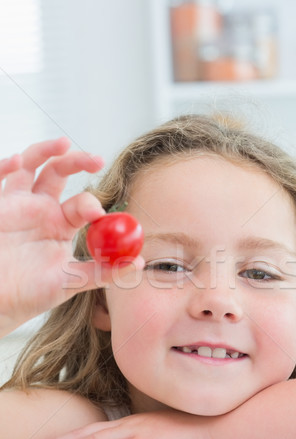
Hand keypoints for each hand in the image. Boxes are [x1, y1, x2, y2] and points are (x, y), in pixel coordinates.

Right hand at [0, 138, 141, 336]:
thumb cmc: (31, 294)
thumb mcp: (70, 283)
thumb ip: (104, 272)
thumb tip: (139, 264)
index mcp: (62, 224)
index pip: (82, 203)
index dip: (91, 203)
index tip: (97, 214)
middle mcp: (41, 209)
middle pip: (61, 172)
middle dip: (78, 161)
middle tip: (97, 160)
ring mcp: (17, 204)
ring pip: (31, 165)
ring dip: (45, 150)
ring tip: (63, 144)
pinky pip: (0, 178)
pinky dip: (5, 167)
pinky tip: (15, 162)